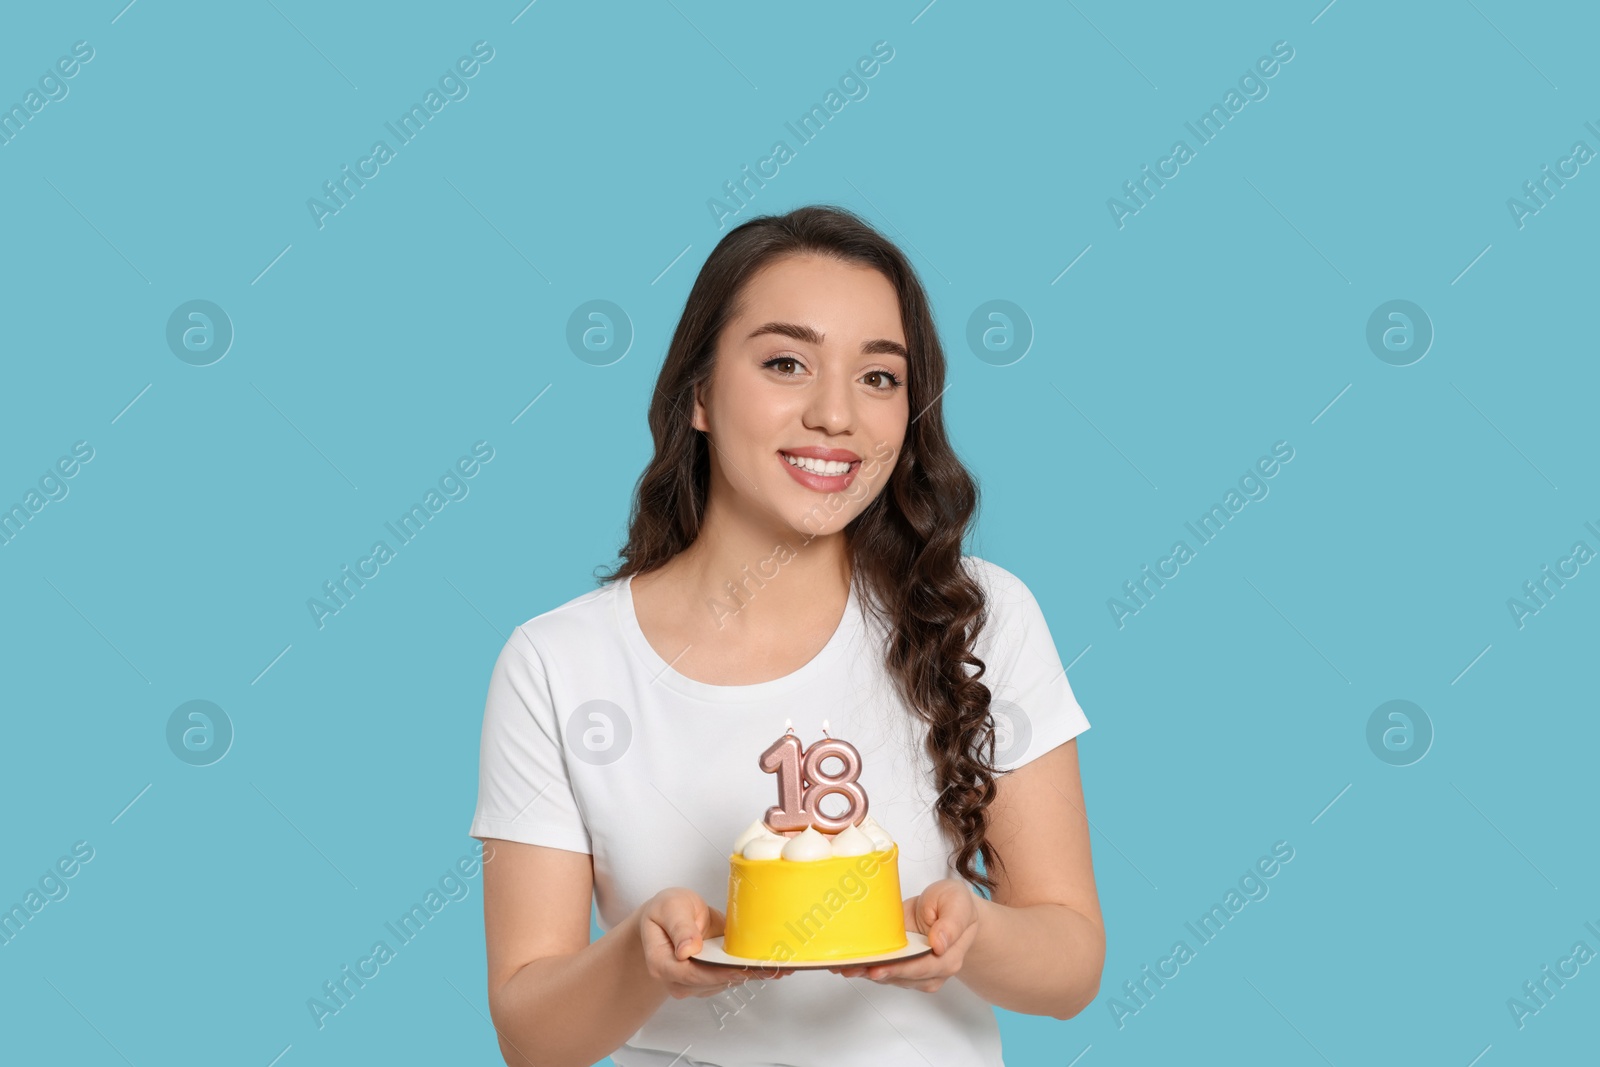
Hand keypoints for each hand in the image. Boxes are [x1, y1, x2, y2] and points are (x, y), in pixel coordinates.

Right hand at [638, 887, 793, 998]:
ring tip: (782, 966)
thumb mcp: (669, 908)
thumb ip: (679, 927)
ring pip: (726, 981)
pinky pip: (731, 976)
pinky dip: (752, 971)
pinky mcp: (710, 978)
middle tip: (775, 967)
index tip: (742, 969)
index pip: (692, 974)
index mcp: (662, 964)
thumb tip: (688, 949)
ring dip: (753, 974)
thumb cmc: (665, 911)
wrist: (668, 918)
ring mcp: (695, 982)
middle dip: (745, 974)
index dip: (719, 973)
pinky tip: (774, 966)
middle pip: (714, 981)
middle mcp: (678, 980)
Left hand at [827, 879, 981, 991]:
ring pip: (887, 976)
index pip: (921, 968)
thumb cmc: (953, 905)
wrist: (946, 908)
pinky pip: (881, 969)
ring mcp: (913, 971)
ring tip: (843, 965)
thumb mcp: (957, 904)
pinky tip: (846, 963)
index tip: (878, 969)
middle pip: (900, 976)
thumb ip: (952, 923)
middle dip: (874, 972)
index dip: (898, 969)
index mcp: (947, 958)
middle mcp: (931, 971)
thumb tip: (940, 943)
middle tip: (850, 968)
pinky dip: (863, 968)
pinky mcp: (899, 966)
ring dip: (864, 972)